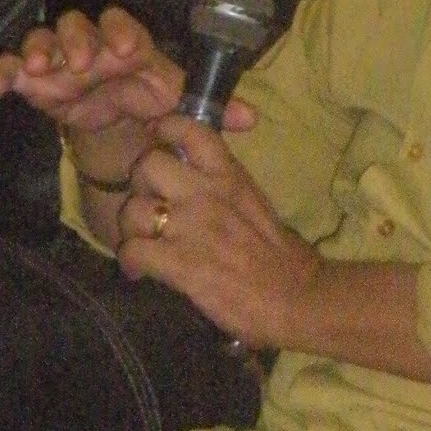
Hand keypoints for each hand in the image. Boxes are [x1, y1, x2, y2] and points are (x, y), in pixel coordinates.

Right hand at [0, 7, 256, 137]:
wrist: (119, 125)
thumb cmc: (150, 102)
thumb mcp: (179, 106)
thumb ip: (212, 111)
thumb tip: (251, 119)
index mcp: (128, 45)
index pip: (122, 25)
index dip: (121, 33)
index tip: (126, 51)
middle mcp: (92, 45)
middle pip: (77, 25)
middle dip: (77, 40)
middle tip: (81, 63)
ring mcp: (60, 59)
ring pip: (43, 39)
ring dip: (39, 49)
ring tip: (40, 68)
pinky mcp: (34, 80)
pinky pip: (13, 67)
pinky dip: (3, 70)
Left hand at [116, 113, 319, 347]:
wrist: (299, 301)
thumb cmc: (285, 259)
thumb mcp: (255, 204)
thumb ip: (224, 186)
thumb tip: (195, 179)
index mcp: (229, 176)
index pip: (188, 129)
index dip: (164, 131)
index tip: (159, 144)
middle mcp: (206, 194)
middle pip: (147, 166)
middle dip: (141, 187)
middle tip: (151, 207)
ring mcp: (191, 228)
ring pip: (134, 210)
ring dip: (132, 230)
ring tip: (143, 244)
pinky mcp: (179, 263)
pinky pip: (132, 250)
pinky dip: (131, 263)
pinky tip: (140, 271)